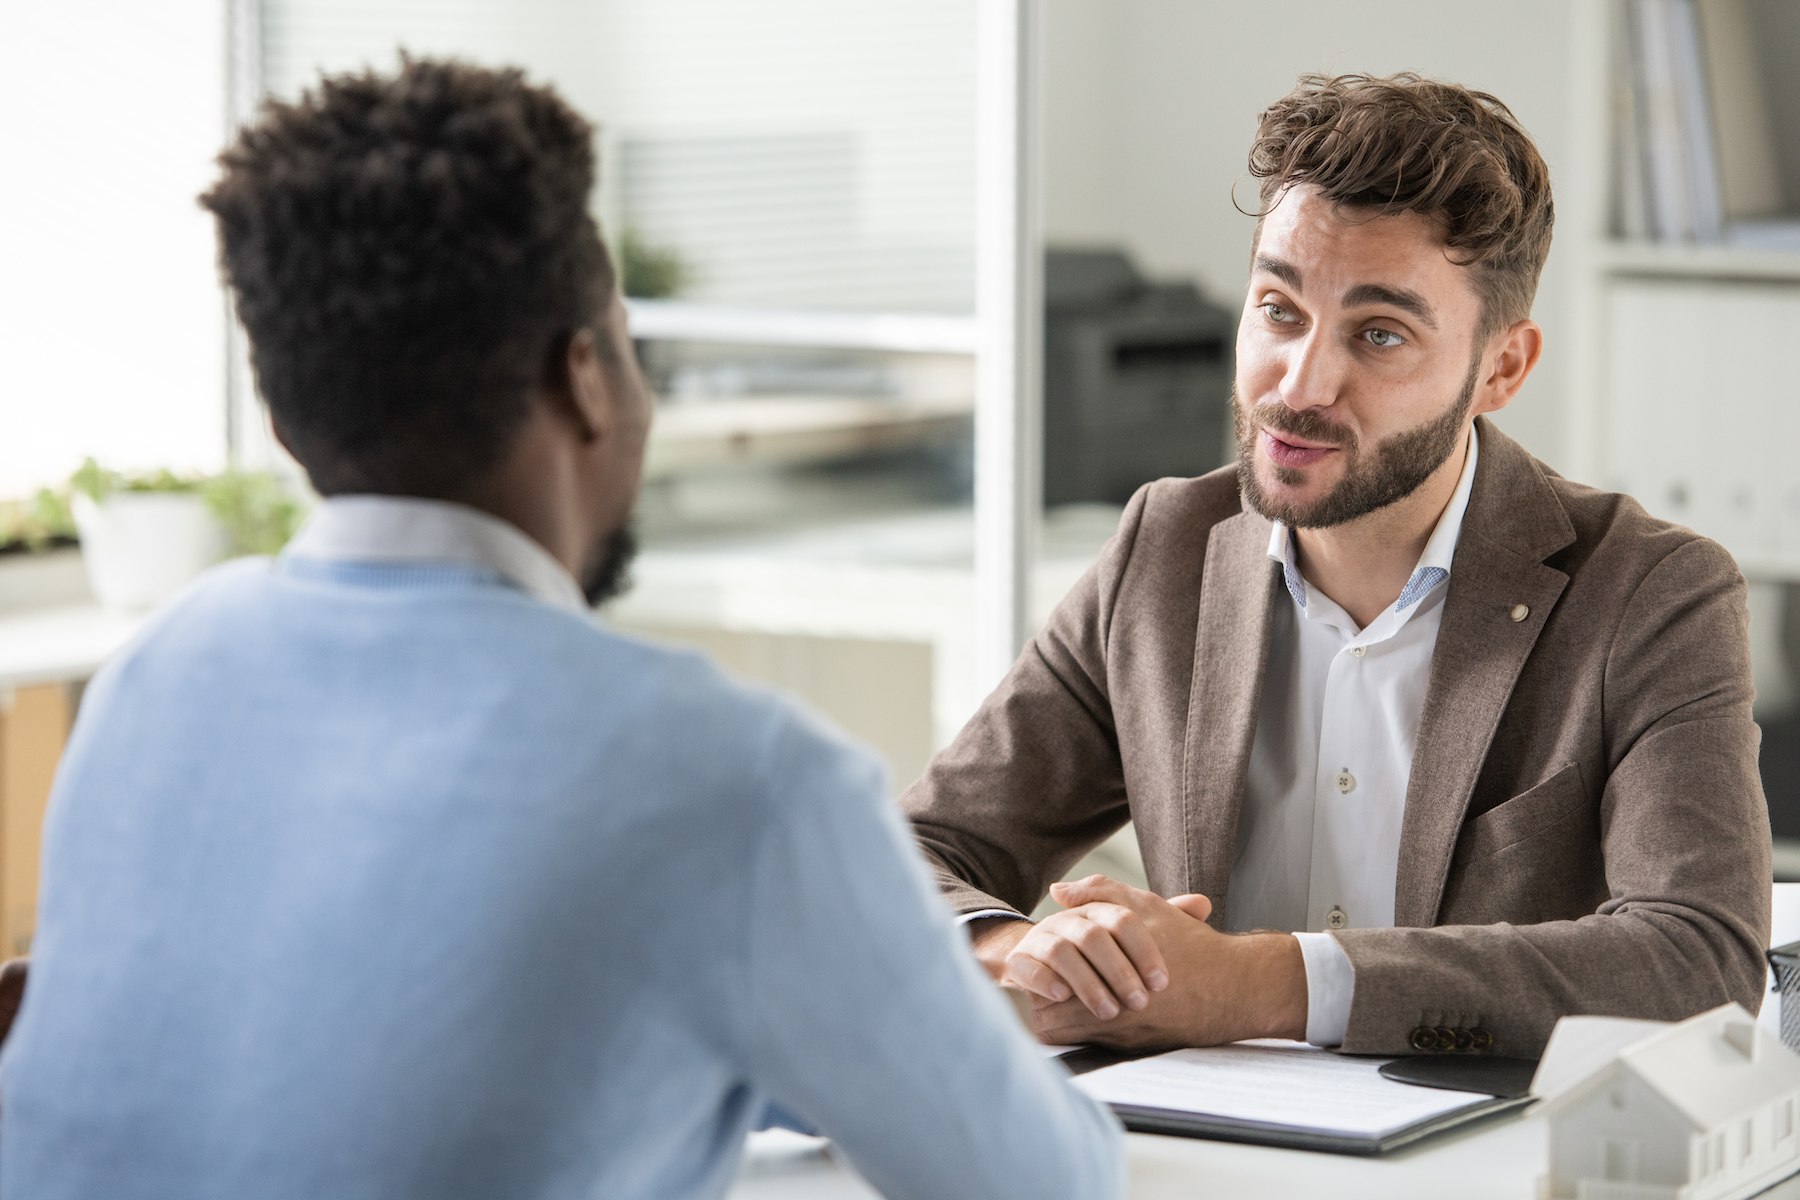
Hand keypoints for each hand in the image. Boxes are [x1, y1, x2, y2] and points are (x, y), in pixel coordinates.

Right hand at [969, 878, 1172, 1020]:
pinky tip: (1063, 996)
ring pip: (1062, 950)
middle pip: (1094, 935)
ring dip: (1088, 982)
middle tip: (1139, 1003)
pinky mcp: (1017, 961)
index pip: (1124, 918)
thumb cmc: (1094, 956)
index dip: (1144, 950)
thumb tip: (1203, 903)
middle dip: (1119, 971)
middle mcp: (1068, 919)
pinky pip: (1027, 965)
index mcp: (1097, 911)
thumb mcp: (1128, 941)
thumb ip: (1164, 922)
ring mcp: (1040, 938)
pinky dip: (1045, 979)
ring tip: (1108, 1011)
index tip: (1162, 983)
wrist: (1038, 964)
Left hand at [1026, 876, 1307, 1051]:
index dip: (1037, 979)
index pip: (1049, 990)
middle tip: (1039, 990)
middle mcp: (1116, 1012)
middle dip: (1042, 1006)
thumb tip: (1057, 890)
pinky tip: (1088, 1015)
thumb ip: (1100, 893)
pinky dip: (1085, 1033)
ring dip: (1062, 1022)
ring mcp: (1126, 1036)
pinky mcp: (1138, 1049)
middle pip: (1051, 1022)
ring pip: (1070, 1039)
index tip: (1035, 968)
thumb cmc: (1191, 943)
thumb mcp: (1145, 908)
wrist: (1238, 987)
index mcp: (1110, 974)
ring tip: (1057, 1003)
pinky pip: (1094, 1046)